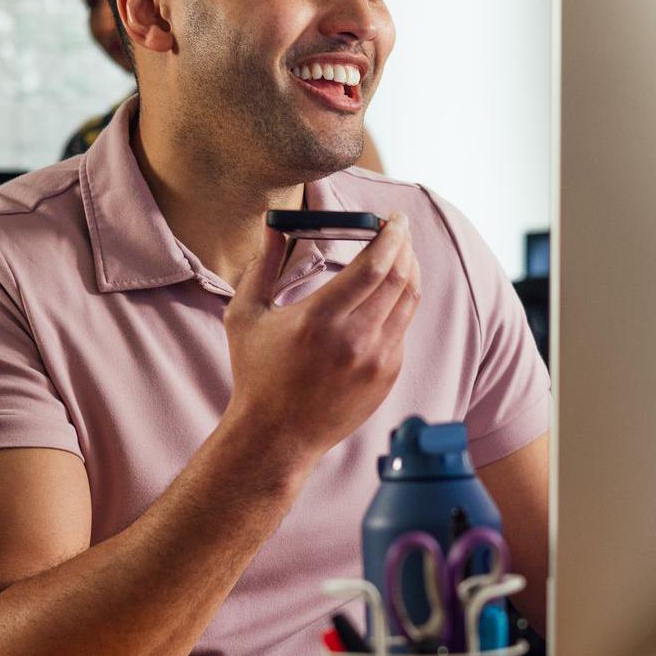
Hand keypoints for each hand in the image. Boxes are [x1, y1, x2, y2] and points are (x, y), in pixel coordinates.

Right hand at [222, 212, 421, 456]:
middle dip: (404, 246)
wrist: (277, 437)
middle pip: (400, 277)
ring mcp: (377, 360)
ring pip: (408, 301)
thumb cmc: (256, 373)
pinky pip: (402, 329)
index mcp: (320, 319)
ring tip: (398, 255)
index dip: (391, 235)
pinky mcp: (387, 376)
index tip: (393, 218)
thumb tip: (275, 224)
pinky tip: (385, 296)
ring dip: (408, 271)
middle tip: (398, 230)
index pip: (374, 265)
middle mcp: (355, 339)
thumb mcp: (246, 315)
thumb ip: (263, 265)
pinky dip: (398, 304)